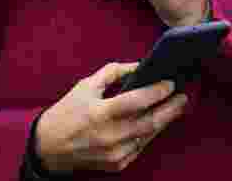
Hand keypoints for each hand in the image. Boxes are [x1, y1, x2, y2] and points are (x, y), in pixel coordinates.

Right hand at [35, 62, 187, 172]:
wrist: (49, 147)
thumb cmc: (66, 112)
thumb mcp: (85, 86)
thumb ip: (112, 73)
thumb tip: (138, 66)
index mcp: (99, 112)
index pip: (136, 101)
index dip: (156, 91)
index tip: (170, 83)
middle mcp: (110, 135)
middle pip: (150, 121)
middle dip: (170, 108)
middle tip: (183, 97)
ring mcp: (115, 152)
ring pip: (149, 136)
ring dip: (164, 121)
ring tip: (176, 108)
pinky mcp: (118, 164)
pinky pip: (140, 148)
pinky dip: (150, 134)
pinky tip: (157, 123)